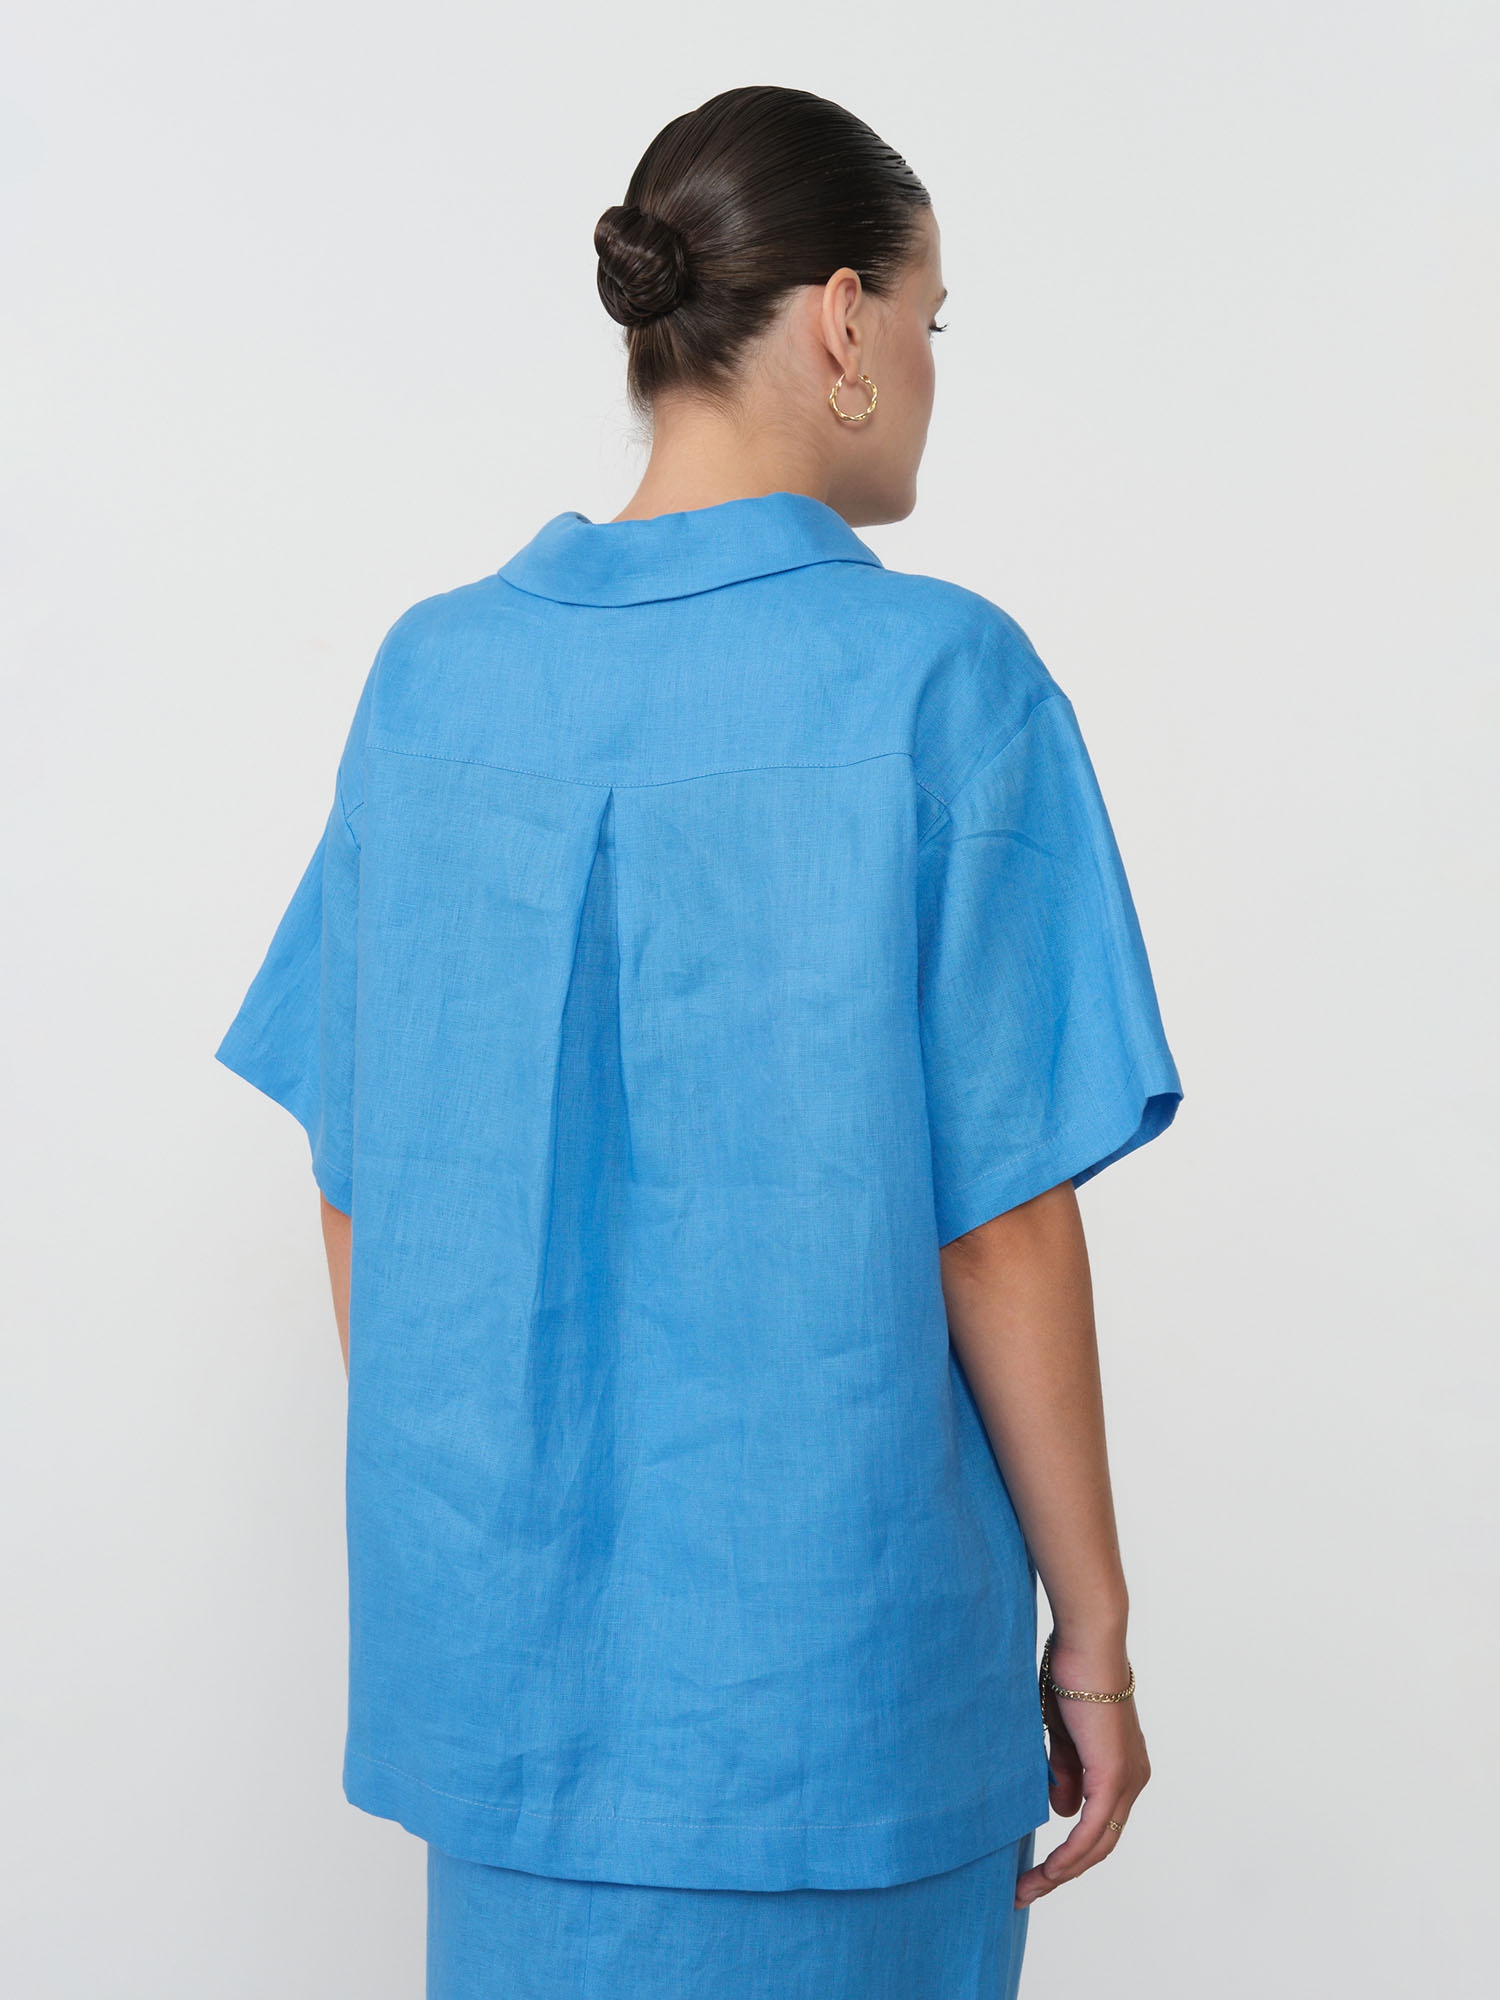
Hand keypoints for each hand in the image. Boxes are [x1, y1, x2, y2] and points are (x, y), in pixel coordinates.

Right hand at [1014, 1641, 1149, 1907]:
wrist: (1087, 1642)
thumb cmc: (1071, 1675)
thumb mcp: (1061, 1734)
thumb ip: (1064, 1771)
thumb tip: (1062, 1811)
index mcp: (1121, 1768)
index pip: (1099, 1826)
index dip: (1069, 1853)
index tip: (1037, 1870)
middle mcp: (1132, 1779)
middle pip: (1100, 1845)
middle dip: (1062, 1873)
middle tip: (1026, 1891)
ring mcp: (1127, 1779)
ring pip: (1098, 1845)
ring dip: (1062, 1872)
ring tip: (1028, 1888)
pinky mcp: (1114, 1775)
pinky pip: (1094, 1830)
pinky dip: (1071, 1855)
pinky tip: (1050, 1871)